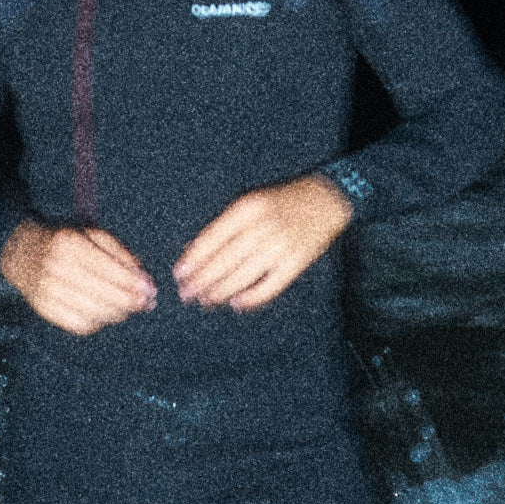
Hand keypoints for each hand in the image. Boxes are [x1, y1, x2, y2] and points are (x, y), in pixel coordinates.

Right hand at [0, 219, 157, 335]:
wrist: (22, 251)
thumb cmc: (66, 241)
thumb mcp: (93, 235)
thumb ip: (120, 255)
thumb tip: (144, 280)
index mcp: (69, 244)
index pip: (108, 269)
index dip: (132, 283)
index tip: (151, 290)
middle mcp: (56, 268)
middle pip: (102, 294)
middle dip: (130, 302)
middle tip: (147, 303)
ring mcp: (47, 291)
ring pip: (93, 313)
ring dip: (118, 314)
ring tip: (130, 308)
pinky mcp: (44, 309)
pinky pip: (78, 325)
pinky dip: (98, 323)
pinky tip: (108, 314)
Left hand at [172, 174, 353, 312]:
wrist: (324, 199)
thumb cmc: (280, 202)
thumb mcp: (251, 203)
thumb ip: (225, 225)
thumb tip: (193, 251)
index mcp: (247, 209)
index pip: (212, 238)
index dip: (193, 259)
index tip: (179, 274)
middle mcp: (261, 227)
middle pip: (224, 260)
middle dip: (202, 280)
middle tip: (186, 294)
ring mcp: (280, 246)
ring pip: (242, 276)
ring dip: (220, 291)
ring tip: (206, 301)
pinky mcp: (296, 263)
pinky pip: (269, 286)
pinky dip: (252, 298)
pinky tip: (237, 304)